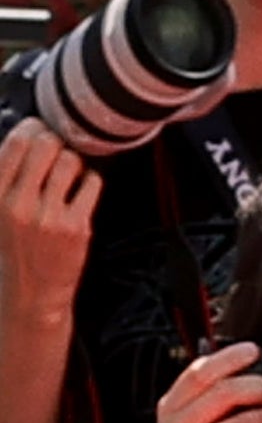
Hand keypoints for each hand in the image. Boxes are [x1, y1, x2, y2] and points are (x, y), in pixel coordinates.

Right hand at [0, 120, 101, 326]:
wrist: (31, 294)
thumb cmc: (14, 250)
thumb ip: (7, 177)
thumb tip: (25, 135)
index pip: (15, 143)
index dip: (32, 128)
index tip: (39, 128)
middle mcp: (18, 203)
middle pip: (46, 145)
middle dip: (56, 141)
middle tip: (59, 148)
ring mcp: (49, 214)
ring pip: (71, 161)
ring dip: (74, 160)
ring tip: (69, 171)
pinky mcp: (77, 226)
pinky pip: (91, 183)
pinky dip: (89, 179)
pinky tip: (81, 188)